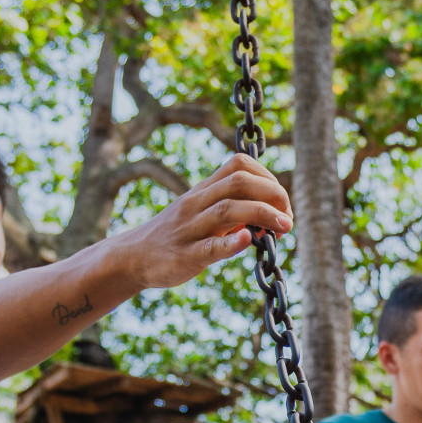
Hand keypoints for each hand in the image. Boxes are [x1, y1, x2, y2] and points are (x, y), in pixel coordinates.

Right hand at [113, 154, 292, 289]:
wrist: (132, 257)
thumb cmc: (175, 236)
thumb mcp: (201, 214)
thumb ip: (231, 208)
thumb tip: (270, 211)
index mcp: (202, 190)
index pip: (239, 165)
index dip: (268, 178)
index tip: (282, 203)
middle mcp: (196, 203)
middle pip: (238, 183)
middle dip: (273, 195)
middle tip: (289, 219)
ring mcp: (189, 228)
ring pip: (227, 210)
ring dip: (262, 214)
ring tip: (285, 227)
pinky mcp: (186, 255)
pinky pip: (210, 247)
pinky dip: (231, 243)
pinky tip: (248, 240)